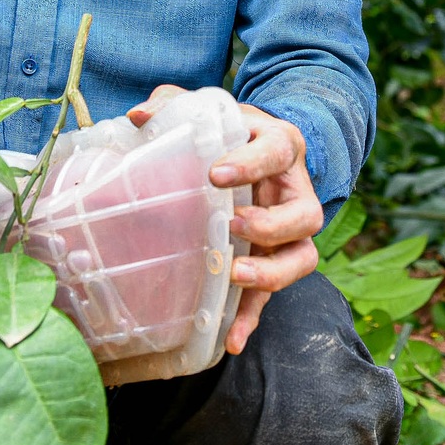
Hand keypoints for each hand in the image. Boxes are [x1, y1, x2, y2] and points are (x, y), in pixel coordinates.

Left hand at [128, 86, 321, 354]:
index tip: (217, 173)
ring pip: (303, 257)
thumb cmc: (231, 131)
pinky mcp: (275, 261)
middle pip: (306, 214)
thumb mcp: (210, 110)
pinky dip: (253, 317)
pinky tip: (232, 339)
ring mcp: (290, 231)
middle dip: (272, 225)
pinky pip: (272, 294)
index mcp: (282, 146)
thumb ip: (175, 105)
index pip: (277, 151)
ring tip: (235, 276)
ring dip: (272, 273)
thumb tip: (139, 115)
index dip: (252, 163)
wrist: (260, 149)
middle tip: (234, 225)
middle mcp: (296, 191)